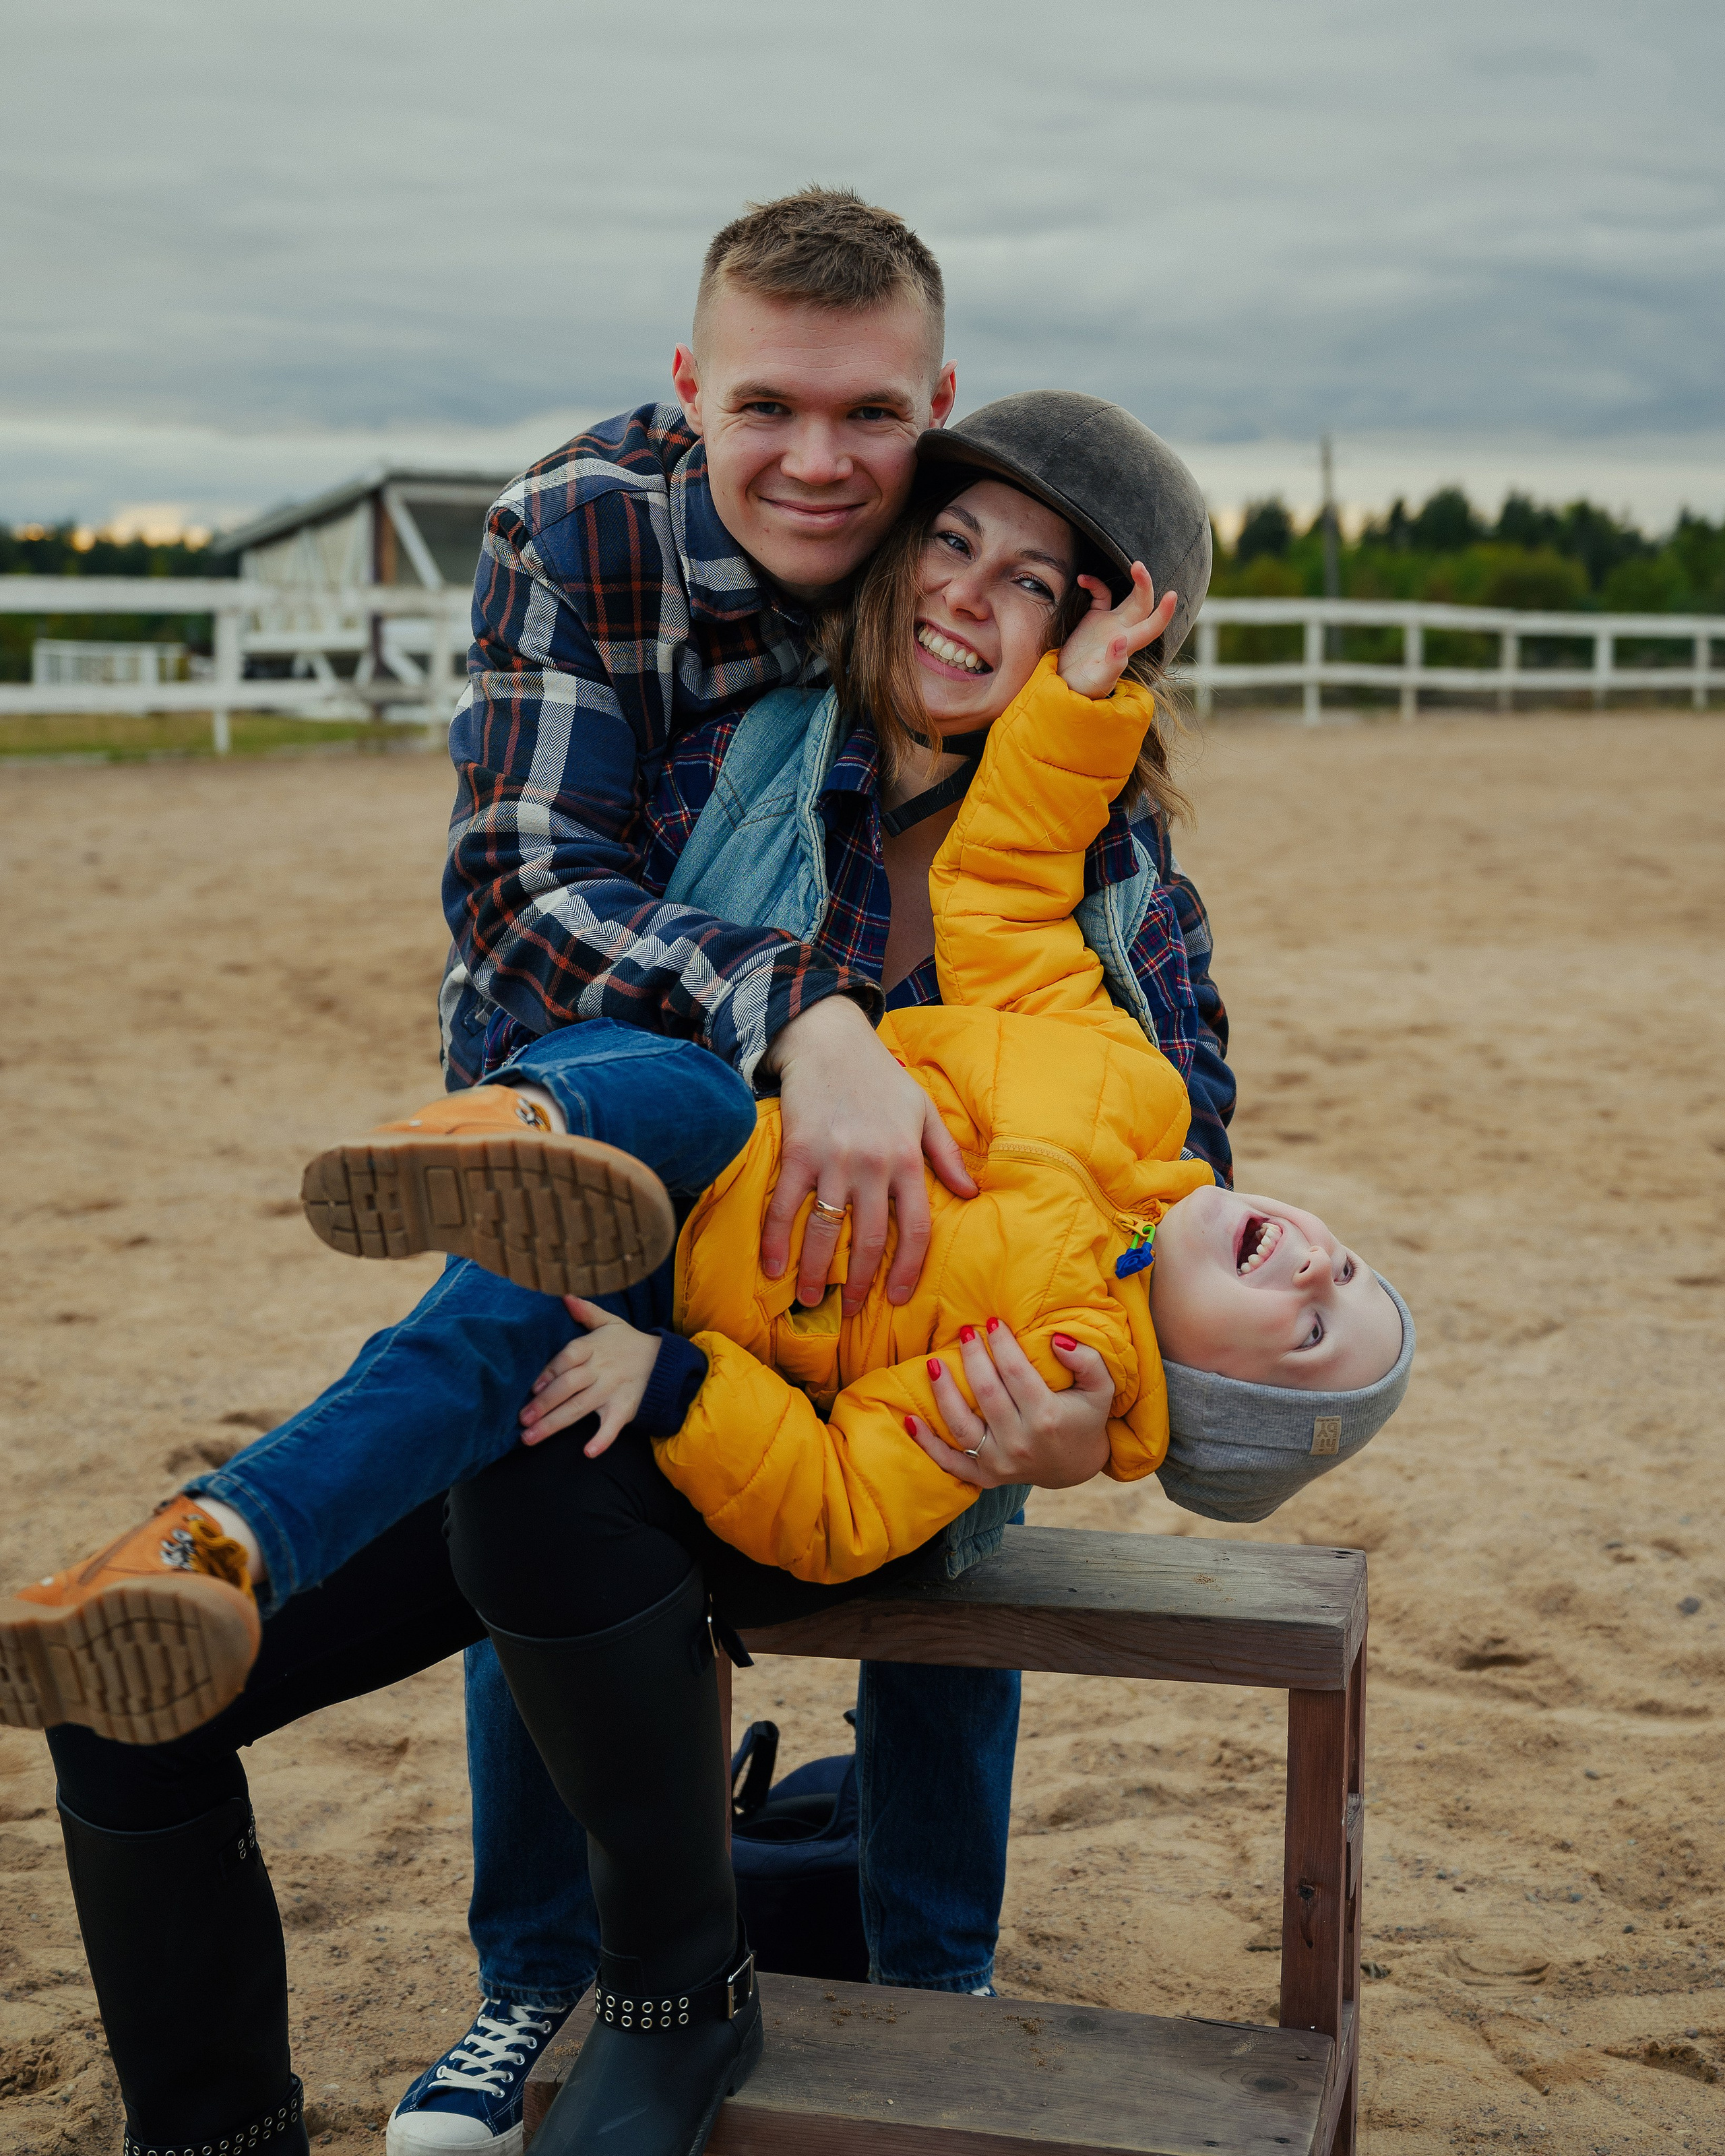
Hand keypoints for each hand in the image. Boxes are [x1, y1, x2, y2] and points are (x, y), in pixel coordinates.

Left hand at [519, 1296, 660, 1455]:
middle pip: (568, 1387)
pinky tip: (588, 1452)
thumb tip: (565, 1297)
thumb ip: (586, 1312)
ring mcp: (612, 1391)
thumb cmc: (627, 1343)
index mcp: (593, 1348)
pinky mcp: (624, 1409)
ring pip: (579, 1408)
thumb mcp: (609, 1322)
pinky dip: (602, 1440)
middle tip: (522, 1420)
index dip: (548, 1372)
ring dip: (554, 1424)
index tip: (531, 1388)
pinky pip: (612, 1426)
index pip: (567, 1358)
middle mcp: (601, 1370)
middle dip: (543, 1404)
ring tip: (530, 1437)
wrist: (663, 1362)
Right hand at [759, 995, 975, 1314]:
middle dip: (860, 1283)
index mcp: (908, 1159)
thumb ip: (947, 1155)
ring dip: (817, 1272)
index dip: (908, 1270)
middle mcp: (874, 1165)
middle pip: (869, 1240)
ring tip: (811, 1300)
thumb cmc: (880, 1077)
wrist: (829, 1040)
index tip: (899, 1298)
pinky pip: (785, 1207)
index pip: (915, 1230)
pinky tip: (772, 1269)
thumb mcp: (924, 1111)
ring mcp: (834, 1161)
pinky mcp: (797, 1153)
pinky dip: (777, 1241)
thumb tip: (970, 1194)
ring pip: (827, 1231)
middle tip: (851, 1310)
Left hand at [906, 1321, 1114, 1489]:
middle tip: (964, 1332)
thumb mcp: (1101, 1389)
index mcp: (1047, 1418)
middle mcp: (1020, 1443)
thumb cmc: (1084, 1418)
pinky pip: (950, 1462)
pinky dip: (927, 1443)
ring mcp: (999, 1463)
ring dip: (943, 1392)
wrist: (1075, 1466)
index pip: (1016, 1372)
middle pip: (986, 1393)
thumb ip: (1088, 1360)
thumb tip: (1057, 1339)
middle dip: (972, 1357)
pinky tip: (910, 1419)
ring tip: (933, 1362)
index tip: (992, 1321)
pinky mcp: (984, 1476)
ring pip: (960, 1425)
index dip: (1002, 1343)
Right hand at [1056, 562, 1178, 699]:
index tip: (1171, 595)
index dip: (1164, 613)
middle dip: (1145, 585)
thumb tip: (1120, 642)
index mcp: (1128, 645)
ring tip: (1132, 564)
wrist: (1067, 685)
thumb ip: (1112, 664)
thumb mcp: (1098, 680)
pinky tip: (1081, 579)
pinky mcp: (1094, 619)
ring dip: (1132, 581)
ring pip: (1128, 597)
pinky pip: (1100, 595)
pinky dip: (1093, 585)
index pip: (1152, 627)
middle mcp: (1123, 631)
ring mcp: (1110, 624)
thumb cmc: (1084, 687)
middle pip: (1143, 605)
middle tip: (1138, 565)